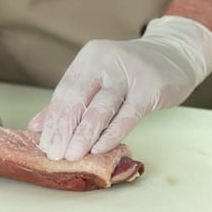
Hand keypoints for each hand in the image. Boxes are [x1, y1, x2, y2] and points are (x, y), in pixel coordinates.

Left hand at [28, 16, 211, 160]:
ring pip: (101, 108)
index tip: (45, 144)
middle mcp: (107, 60)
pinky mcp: (151, 87)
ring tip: (72, 155)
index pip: (65, 90)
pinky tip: (100, 149)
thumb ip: (70, 101)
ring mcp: (131, 73)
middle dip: (65, 129)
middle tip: (55, 154)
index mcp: (90, 57)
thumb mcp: (99, 79)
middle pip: (79, 98)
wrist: (174, 55)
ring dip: (84, 135)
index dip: (53, 119)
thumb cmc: (130, 71)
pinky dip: (112, 134)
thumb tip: (38, 126)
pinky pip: (128, 115)